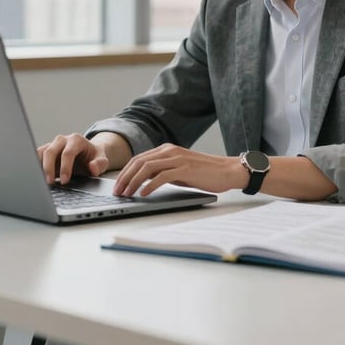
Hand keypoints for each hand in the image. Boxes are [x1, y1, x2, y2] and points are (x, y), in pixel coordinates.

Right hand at [37, 133, 110, 184]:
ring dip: (38, 167)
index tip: (65, 181)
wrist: (88, 154)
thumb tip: (93, 168)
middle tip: (50, 183)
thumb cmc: (94, 158)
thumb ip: (100, 164)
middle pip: (50, 151)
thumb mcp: (102, 160)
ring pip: (40, 153)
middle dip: (48, 168)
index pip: (68, 153)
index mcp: (76, 140)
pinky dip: (34, 166)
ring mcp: (52, 144)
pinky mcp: (45, 151)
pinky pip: (36, 156)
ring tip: (40, 182)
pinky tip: (35, 178)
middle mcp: (63, 140)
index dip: (65, 167)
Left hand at [113, 144, 245, 196]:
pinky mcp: (185, 168)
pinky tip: (144, 194)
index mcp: (167, 149)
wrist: (227, 171)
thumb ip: (162, 172)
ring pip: (147, 168)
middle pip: (139, 162)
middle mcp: (170, 151)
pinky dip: (150, 185)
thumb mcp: (179, 170)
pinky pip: (162, 176)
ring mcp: (177, 159)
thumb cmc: (203, 173)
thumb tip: (142, 182)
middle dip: (125, 177)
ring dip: (134, 182)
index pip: (139, 159)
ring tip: (127, 194)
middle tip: (117, 192)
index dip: (125, 172)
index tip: (117, 185)